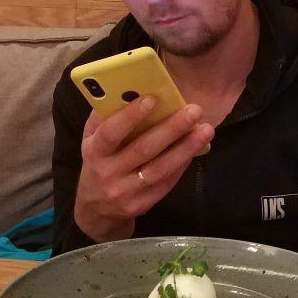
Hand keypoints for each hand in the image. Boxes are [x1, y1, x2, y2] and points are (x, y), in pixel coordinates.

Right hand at [73, 96, 213, 242]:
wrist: (96, 207)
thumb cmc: (98, 161)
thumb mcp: (91, 139)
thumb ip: (105, 117)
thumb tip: (129, 90)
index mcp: (95, 152)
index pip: (111, 133)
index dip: (131, 116)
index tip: (153, 98)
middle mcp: (109, 173)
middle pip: (143, 150)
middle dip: (171, 128)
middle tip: (194, 110)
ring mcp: (126, 192)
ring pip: (160, 169)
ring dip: (185, 148)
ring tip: (206, 130)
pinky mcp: (142, 204)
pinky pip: (167, 182)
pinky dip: (183, 163)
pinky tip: (196, 147)